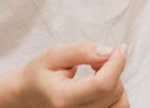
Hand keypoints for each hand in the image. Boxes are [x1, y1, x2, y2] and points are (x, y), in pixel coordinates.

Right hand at [15, 41, 129, 107]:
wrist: (29, 96)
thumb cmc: (40, 74)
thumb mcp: (54, 55)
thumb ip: (81, 51)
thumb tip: (108, 52)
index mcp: (63, 99)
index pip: (102, 85)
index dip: (117, 63)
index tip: (120, 47)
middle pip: (113, 91)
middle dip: (113, 69)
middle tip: (96, 59)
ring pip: (121, 103)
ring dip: (116, 83)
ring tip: (98, 73)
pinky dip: (116, 95)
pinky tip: (102, 86)